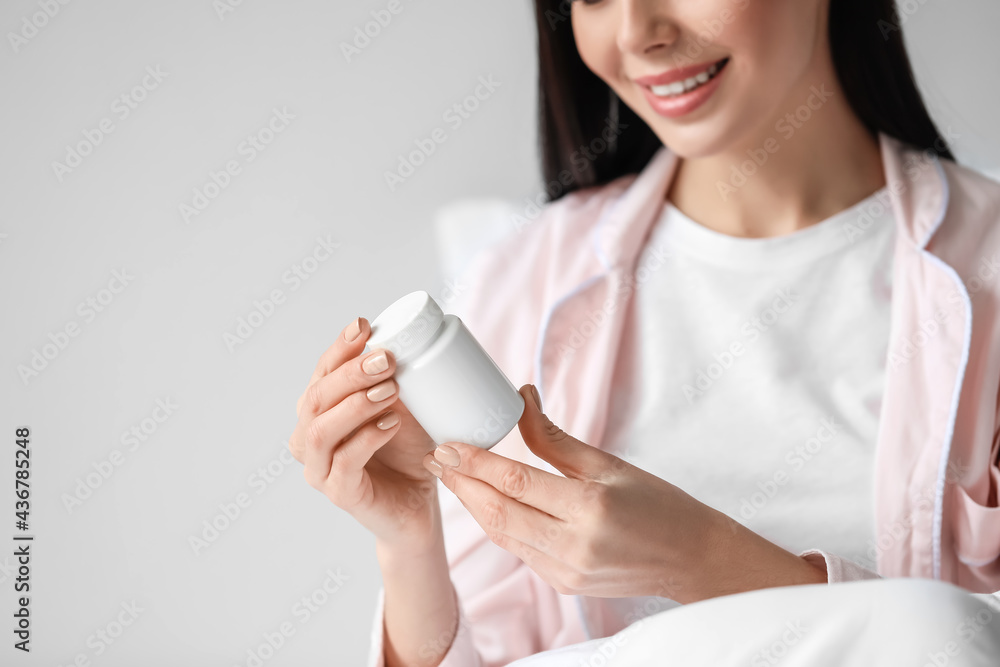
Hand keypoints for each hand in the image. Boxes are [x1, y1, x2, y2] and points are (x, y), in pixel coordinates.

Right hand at [289, 317, 441, 550]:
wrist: (418, 502)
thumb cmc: (407, 449)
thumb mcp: (403, 406)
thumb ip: (394, 379)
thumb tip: (408, 338)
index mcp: (319, 411)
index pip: (321, 373)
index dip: (339, 348)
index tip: (364, 326)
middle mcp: (309, 438)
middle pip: (317, 397)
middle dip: (351, 373)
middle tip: (386, 359)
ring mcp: (320, 469)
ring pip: (322, 430)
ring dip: (356, 404)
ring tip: (391, 389)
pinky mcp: (339, 494)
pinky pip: (344, 462)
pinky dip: (368, 438)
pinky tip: (391, 423)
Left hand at [422, 384, 827, 602]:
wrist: (689, 558)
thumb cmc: (656, 504)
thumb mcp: (608, 463)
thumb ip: (554, 439)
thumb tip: (520, 399)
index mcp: (590, 507)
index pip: (515, 481)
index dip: (475, 463)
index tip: (448, 444)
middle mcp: (575, 544)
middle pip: (499, 512)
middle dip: (463, 485)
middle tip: (439, 458)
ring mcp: (567, 571)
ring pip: (503, 535)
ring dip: (474, 506)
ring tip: (453, 477)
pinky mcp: (563, 584)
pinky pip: (519, 551)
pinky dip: (498, 525)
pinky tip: (486, 503)